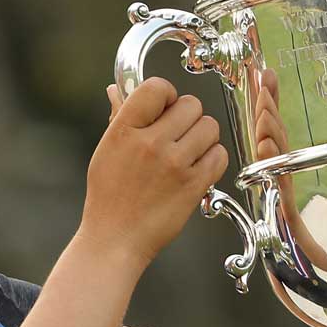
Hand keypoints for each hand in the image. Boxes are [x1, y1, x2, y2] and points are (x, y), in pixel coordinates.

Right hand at [87, 77, 228, 265]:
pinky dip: (212, 160)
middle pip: (191, 105)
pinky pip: (220, 155)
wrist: (115, 239)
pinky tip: (197, 168)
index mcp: (124, 130)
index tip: (164, 107)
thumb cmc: (108, 198)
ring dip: (203, 138)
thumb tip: (118, 90)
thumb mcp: (106, 151)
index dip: (166, 94)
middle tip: (178, 133)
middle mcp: (151, 143)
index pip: (157, 87)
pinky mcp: (194, 185)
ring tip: (188, 152)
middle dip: (187, 117)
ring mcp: (175, 164)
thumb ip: (119, 119)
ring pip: (210, 127)